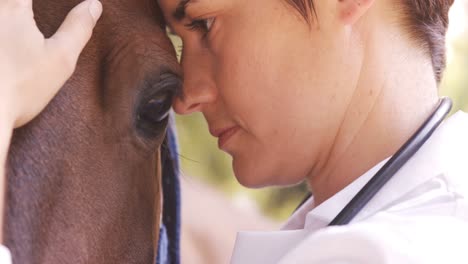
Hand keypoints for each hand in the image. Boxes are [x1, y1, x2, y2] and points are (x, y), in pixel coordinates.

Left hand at [0, 0, 102, 127]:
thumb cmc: (20, 89)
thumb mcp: (61, 59)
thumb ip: (78, 28)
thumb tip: (93, 5)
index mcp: (12, 7)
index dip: (52, 1)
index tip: (60, 7)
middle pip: (15, 4)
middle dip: (26, 9)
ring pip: (6, 12)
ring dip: (15, 14)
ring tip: (25, 25)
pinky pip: (0, 29)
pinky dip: (7, 30)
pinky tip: (12, 44)